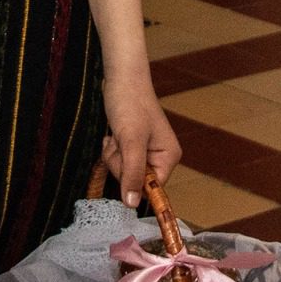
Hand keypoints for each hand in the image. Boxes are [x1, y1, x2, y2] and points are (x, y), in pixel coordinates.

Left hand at [99, 69, 181, 208]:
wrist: (120, 78)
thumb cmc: (129, 104)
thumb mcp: (131, 141)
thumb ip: (132, 172)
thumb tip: (131, 204)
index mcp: (169, 156)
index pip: (152, 187)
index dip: (134, 179)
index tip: (125, 161)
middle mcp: (160, 156)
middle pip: (135, 179)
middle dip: (120, 163)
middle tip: (119, 143)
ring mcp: (146, 150)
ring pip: (123, 169)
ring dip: (114, 155)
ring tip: (116, 135)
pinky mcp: (132, 144)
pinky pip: (118, 159)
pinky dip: (112, 148)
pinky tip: (113, 133)